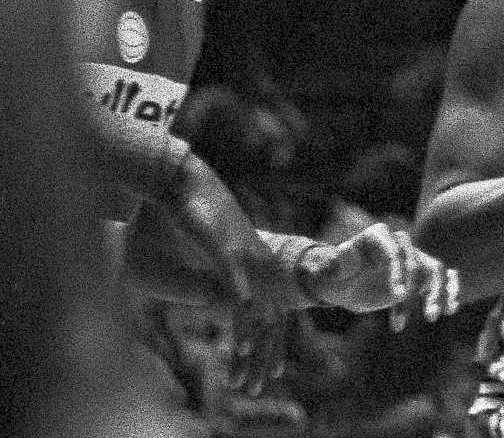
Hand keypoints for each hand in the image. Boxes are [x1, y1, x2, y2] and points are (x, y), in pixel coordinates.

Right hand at [155, 159, 301, 393]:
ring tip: (247, 365)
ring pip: (256, 301)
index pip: (267, 315)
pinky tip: (242, 313)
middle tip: (255, 385)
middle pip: (268, 317)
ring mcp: (241, 251)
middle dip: (262, 355)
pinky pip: (237, 274)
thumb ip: (199, 283)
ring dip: (252, 336)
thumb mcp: (188, 262)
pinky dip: (241, 295)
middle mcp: (252, 262)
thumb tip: (211, 300)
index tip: (263, 375)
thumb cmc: (172, 222)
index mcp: (247, 269)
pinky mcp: (224, 240)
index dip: (266, 347)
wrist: (173, 180)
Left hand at [297, 220, 464, 324]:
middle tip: (420, 316)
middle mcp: (401, 244)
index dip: (399, 271)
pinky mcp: (422, 275)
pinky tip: (451, 309)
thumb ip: (339, 262)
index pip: (395, 251)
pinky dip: (450, 292)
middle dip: (421, 288)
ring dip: (439, 293)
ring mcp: (414, 259)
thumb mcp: (331, 271)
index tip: (397, 296)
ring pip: (436, 270)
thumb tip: (346, 252)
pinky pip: (444, 279)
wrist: (344, 284)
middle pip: (418, 262)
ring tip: (432, 317)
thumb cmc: (335, 275)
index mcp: (379, 236)